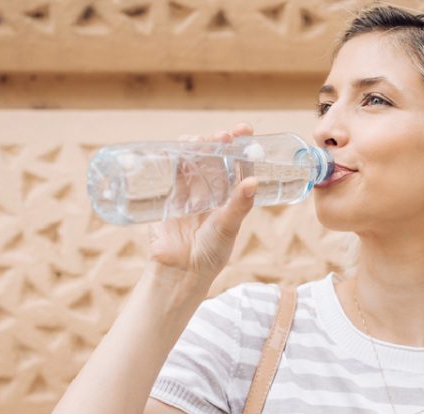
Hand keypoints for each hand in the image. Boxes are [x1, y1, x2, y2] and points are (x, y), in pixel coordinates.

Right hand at [147, 123, 258, 282]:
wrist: (180, 272)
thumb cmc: (210, 254)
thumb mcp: (227, 227)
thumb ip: (238, 205)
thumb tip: (253, 181)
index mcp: (232, 200)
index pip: (239, 167)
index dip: (242, 148)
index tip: (244, 131)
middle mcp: (213, 194)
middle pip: (217, 160)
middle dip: (219, 143)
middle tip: (223, 134)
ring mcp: (191, 195)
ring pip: (195, 163)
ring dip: (198, 147)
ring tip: (200, 139)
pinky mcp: (171, 198)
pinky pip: (174, 173)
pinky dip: (176, 158)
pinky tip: (179, 146)